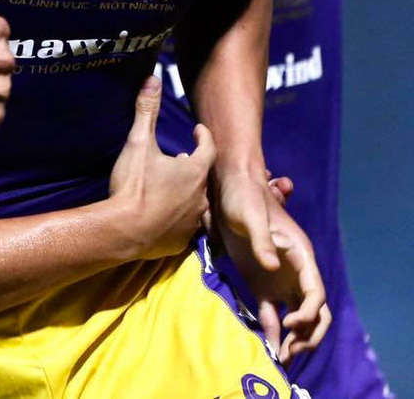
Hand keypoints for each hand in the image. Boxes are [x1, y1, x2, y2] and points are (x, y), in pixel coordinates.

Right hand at [102, 76, 213, 262]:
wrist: (124, 231)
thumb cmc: (134, 186)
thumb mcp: (138, 143)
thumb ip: (147, 112)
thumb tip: (153, 79)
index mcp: (194, 171)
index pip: (208, 148)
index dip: (203, 137)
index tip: (198, 131)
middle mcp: (200, 196)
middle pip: (202, 177)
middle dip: (193, 168)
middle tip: (181, 160)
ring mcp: (192, 221)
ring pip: (195, 203)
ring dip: (186, 194)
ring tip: (172, 189)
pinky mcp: (181, 240)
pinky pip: (183, 226)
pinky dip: (176, 218)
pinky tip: (164, 217)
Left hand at [215, 170, 330, 364]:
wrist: (229, 189)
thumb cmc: (244, 199)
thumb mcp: (251, 217)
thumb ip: (262, 242)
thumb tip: (273, 267)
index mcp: (301, 256)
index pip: (316, 292)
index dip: (308, 312)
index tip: (289, 324)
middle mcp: (296, 272)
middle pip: (314, 310)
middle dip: (307, 333)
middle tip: (288, 351)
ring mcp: (280, 280)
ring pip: (297, 316)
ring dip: (292, 337)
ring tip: (279, 357)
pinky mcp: (261, 285)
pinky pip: (272, 313)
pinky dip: (271, 330)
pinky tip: (264, 346)